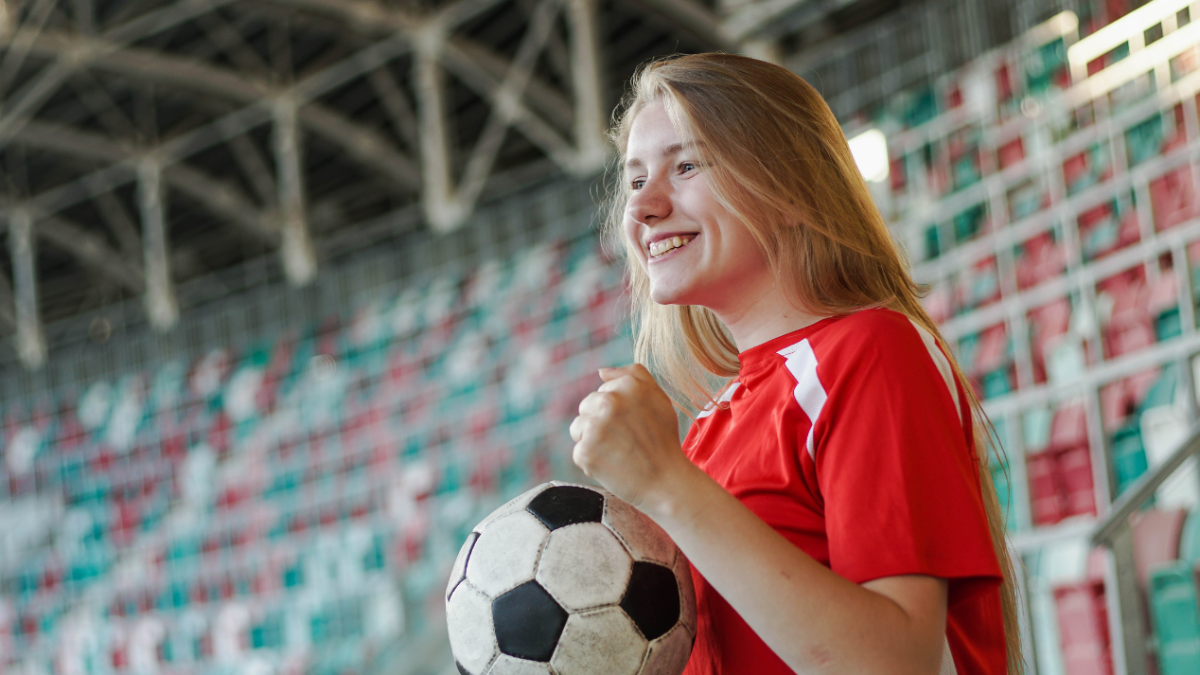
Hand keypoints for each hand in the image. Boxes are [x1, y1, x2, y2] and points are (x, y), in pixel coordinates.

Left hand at [568, 364, 692, 514]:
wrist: (666, 482)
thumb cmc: (662, 440)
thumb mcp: (658, 399)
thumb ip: (633, 375)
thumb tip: (601, 372)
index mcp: (628, 385)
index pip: (603, 391)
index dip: (617, 411)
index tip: (632, 425)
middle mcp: (609, 401)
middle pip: (586, 406)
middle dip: (599, 421)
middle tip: (623, 440)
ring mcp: (595, 427)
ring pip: (578, 427)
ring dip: (592, 439)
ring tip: (616, 452)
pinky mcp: (585, 452)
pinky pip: (579, 451)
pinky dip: (592, 460)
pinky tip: (612, 465)